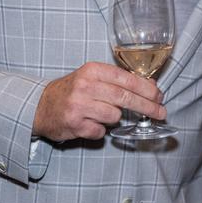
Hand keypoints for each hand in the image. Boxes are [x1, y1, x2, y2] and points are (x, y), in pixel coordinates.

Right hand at [32, 62, 165, 141]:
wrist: (41, 106)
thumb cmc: (73, 91)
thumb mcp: (93, 78)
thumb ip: (118, 80)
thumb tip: (150, 88)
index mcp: (93, 70)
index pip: (127, 79)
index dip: (147, 89)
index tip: (159, 97)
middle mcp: (85, 86)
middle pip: (125, 97)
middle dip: (147, 107)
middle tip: (160, 113)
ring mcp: (78, 106)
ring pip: (114, 116)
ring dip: (115, 118)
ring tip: (102, 114)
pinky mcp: (74, 124)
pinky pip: (100, 131)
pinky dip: (100, 130)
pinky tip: (90, 123)